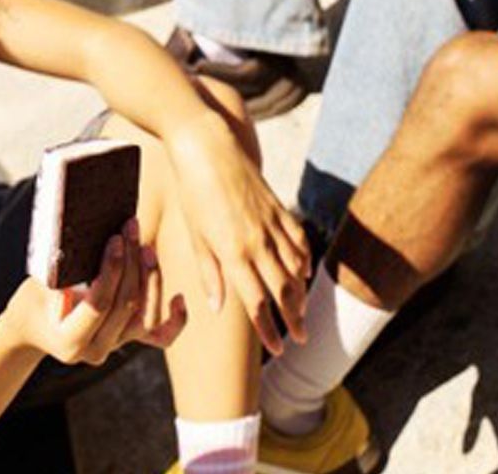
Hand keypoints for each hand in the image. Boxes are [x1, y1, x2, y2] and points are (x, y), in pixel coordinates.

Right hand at [6, 221, 186, 363]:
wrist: (33, 327)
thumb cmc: (33, 300)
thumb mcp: (38, 286)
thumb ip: (61, 272)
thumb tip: (84, 239)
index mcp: (71, 342)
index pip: (100, 305)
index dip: (111, 271)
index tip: (115, 239)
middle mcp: (96, 350)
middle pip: (126, 305)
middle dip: (131, 263)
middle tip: (131, 229)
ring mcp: (116, 346)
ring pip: (146, 316)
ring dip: (151, 278)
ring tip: (146, 247)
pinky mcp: (128, 338)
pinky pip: (160, 336)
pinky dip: (175, 321)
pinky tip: (179, 298)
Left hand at [166, 121, 311, 353]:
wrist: (208, 148)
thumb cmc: (193, 193)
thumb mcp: (195, 236)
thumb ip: (210, 273)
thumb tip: (218, 307)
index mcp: (233, 253)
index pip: (257, 302)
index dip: (269, 329)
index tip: (277, 349)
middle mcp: (257, 242)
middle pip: (283, 290)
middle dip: (293, 318)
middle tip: (301, 339)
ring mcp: (272, 224)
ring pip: (295, 267)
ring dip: (300, 292)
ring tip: (302, 311)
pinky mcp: (279, 208)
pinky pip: (298, 240)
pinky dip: (304, 259)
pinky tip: (304, 272)